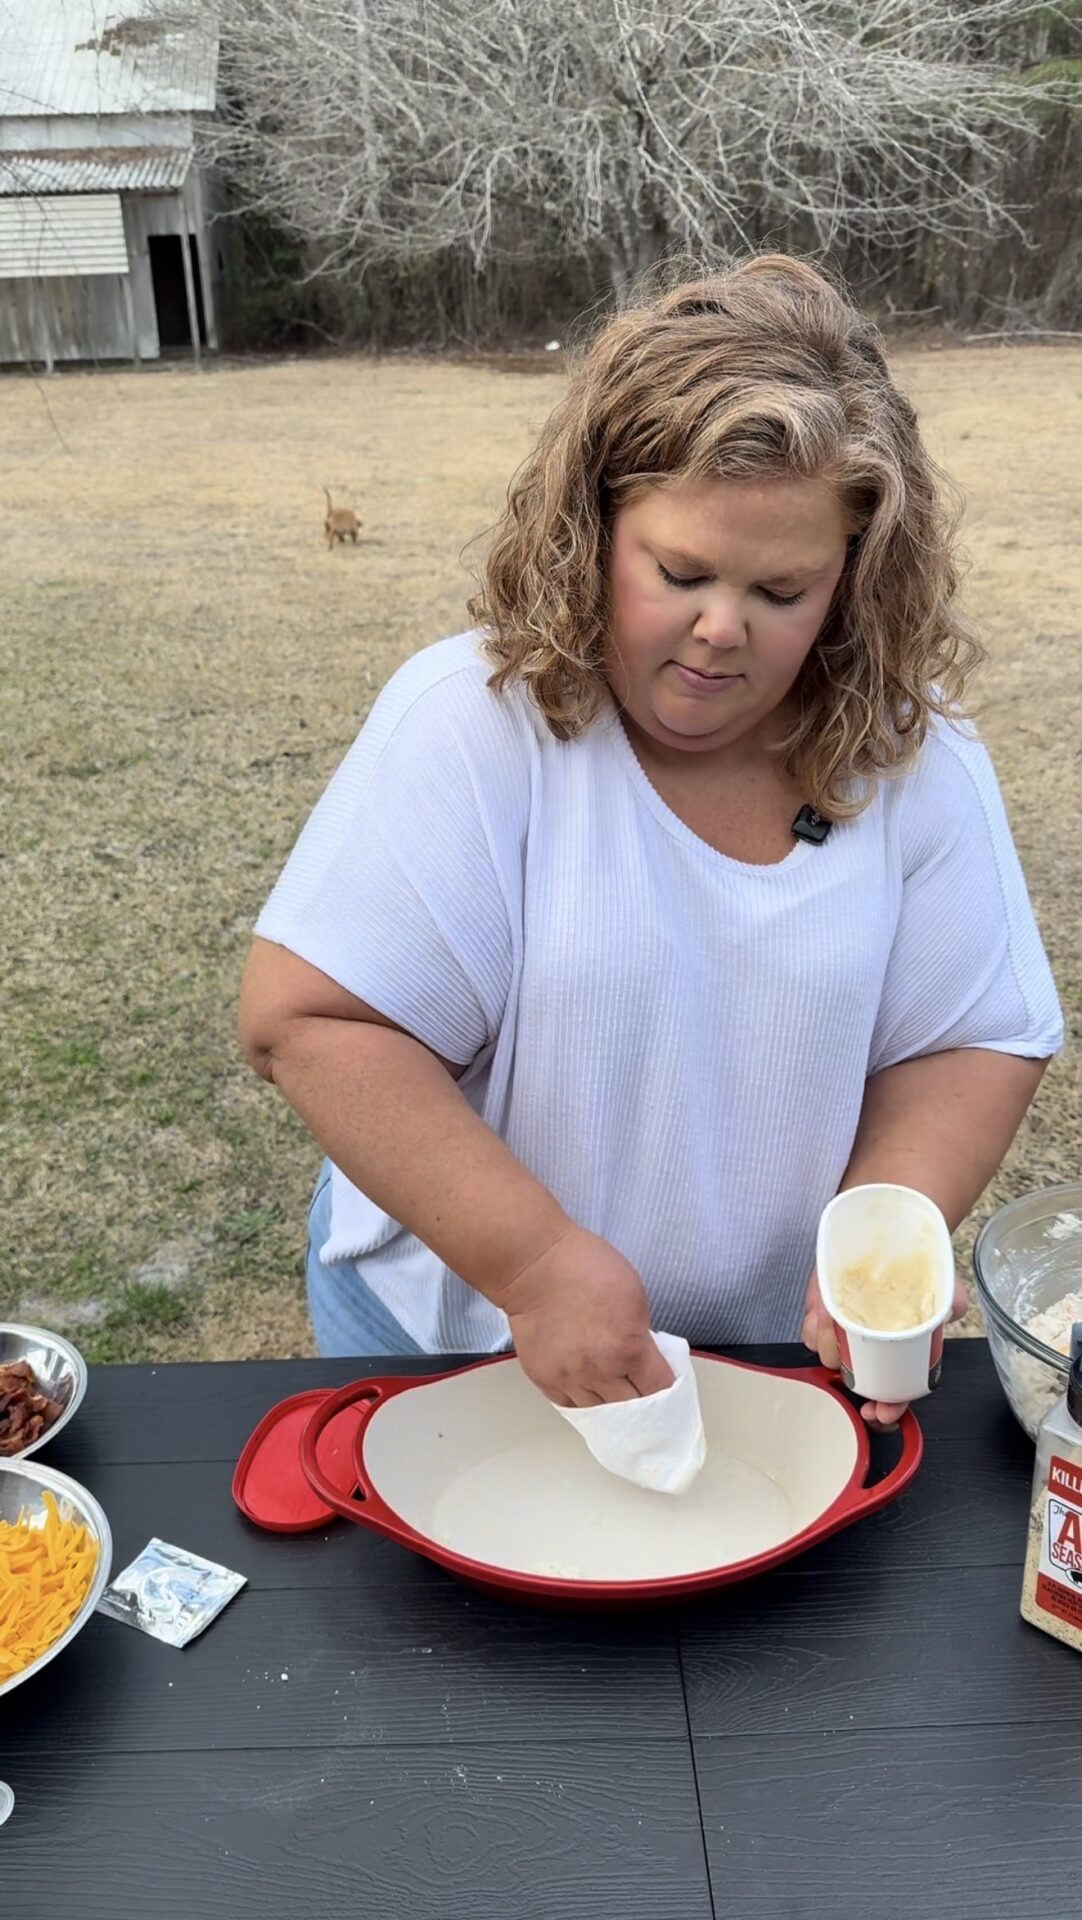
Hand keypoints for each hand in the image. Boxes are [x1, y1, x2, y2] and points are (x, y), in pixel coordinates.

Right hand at [501, 1224, 674, 1406]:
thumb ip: (640, 1334)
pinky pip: (570, 1405)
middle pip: (632, 1412)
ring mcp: (569, 1379)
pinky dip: (583, 1401)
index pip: (660, 1390)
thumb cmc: (586, 1267)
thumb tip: (643, 1356)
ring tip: (616, 1399)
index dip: (668, 1391)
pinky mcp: (544, 1378)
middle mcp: (599, 1372)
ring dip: (611, 1408)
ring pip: (599, 1415)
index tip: (667, 1388)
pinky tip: (590, 1392)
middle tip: (644, 1397)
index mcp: (629, 1349)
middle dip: (642, 1405)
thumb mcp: (634, 1295)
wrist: (534, 1266)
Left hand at [801, 1265, 969, 1431]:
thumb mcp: (938, 1285)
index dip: (889, 1410)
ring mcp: (842, 1336)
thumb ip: (952, 1300)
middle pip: (856, 1381)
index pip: (893, 1396)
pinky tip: (822, 1311)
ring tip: (838, 1320)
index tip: (883, 1413)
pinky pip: (811, 1334)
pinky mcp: (820, 1318)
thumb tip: (955, 1309)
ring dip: (833, 1345)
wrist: (884, 1241)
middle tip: (855, 1367)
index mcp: (896, 1354)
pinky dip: (815, 1327)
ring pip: (830, 1357)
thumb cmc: (912, 1272)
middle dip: (855, 1382)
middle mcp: (867, 1349)